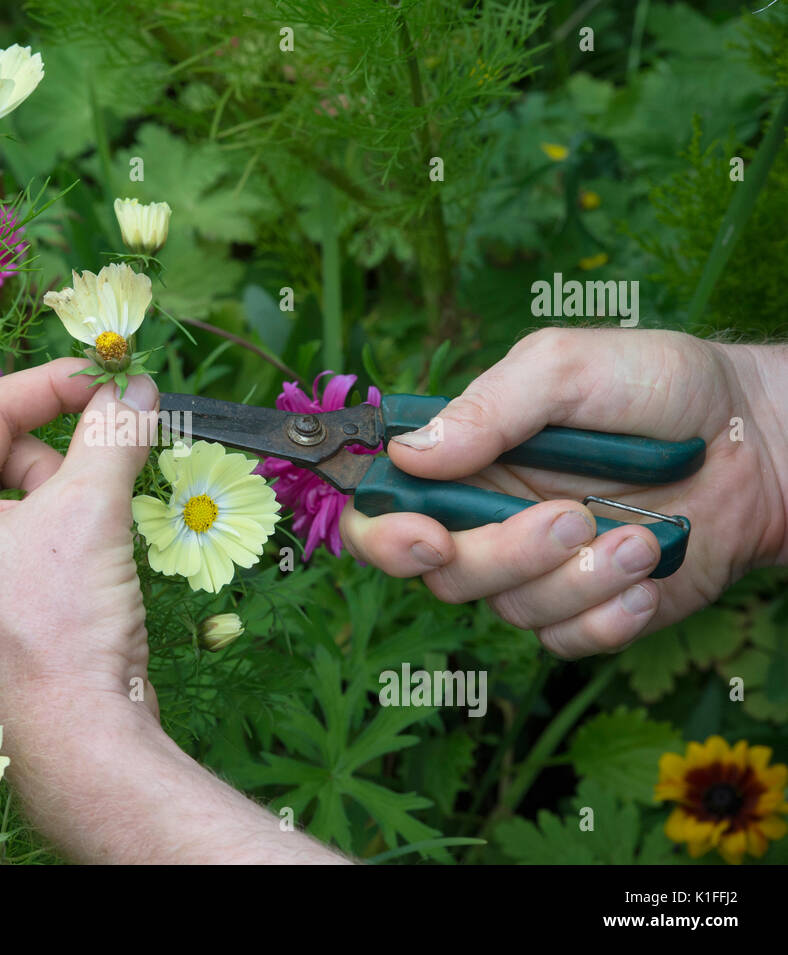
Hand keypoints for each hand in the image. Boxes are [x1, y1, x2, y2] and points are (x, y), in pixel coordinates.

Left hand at [0, 358, 346, 862]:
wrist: (80, 742)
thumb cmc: (61, 627)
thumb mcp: (90, 512)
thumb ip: (113, 433)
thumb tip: (138, 385)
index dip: (51, 383)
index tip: (111, 375)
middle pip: (0, 451)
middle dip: (64, 445)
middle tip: (121, 438)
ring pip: (21, 495)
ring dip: (73, 489)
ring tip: (106, 523)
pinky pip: (29, 539)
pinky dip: (71, 527)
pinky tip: (103, 551)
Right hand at [341, 328, 787, 657]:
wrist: (763, 438)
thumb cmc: (661, 386)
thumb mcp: (569, 367)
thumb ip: (489, 405)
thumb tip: (409, 455)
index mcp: (464, 461)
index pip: (383, 511)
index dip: (384, 538)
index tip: (428, 538)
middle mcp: (488, 521)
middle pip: (444, 574)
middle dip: (504, 556)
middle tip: (574, 516)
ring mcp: (539, 570)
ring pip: (512, 611)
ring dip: (577, 580)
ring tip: (642, 538)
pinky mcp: (591, 608)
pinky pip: (567, 641)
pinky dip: (608, 618)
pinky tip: (649, 580)